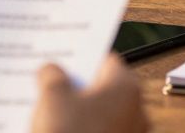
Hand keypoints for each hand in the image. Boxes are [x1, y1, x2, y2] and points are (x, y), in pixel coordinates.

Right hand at [30, 55, 147, 132]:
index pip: (105, 60)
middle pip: (103, 90)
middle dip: (77, 89)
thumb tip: (52, 70)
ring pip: (102, 116)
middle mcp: (137, 109)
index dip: (81, 59)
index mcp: (126, 86)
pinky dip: (85, 131)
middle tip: (49, 87)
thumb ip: (53, 76)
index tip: (61, 61)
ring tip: (48, 114)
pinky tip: (60, 132)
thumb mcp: (53, 98)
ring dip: (79, 113)